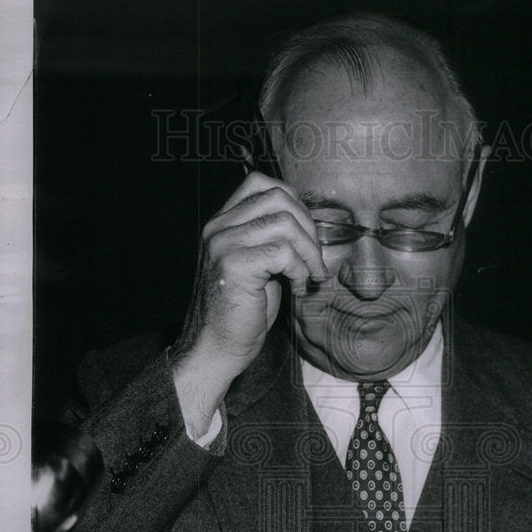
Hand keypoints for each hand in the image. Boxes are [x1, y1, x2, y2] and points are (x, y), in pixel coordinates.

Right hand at [172, 172, 329, 434]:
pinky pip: (283, 253)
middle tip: (315, 260)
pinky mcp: (234, 266)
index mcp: (222, 222)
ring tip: (309, 276)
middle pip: (277, 198)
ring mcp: (223, 244)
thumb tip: (310, 224)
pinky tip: (297, 288)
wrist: (216, 348)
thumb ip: (272, 239)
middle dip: (308, 227)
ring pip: (285, 224)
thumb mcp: (258, 266)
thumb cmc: (241, 312)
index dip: (294, 202)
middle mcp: (218, 227)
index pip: (260, 183)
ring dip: (309, 252)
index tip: (306, 234)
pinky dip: (300, 270)